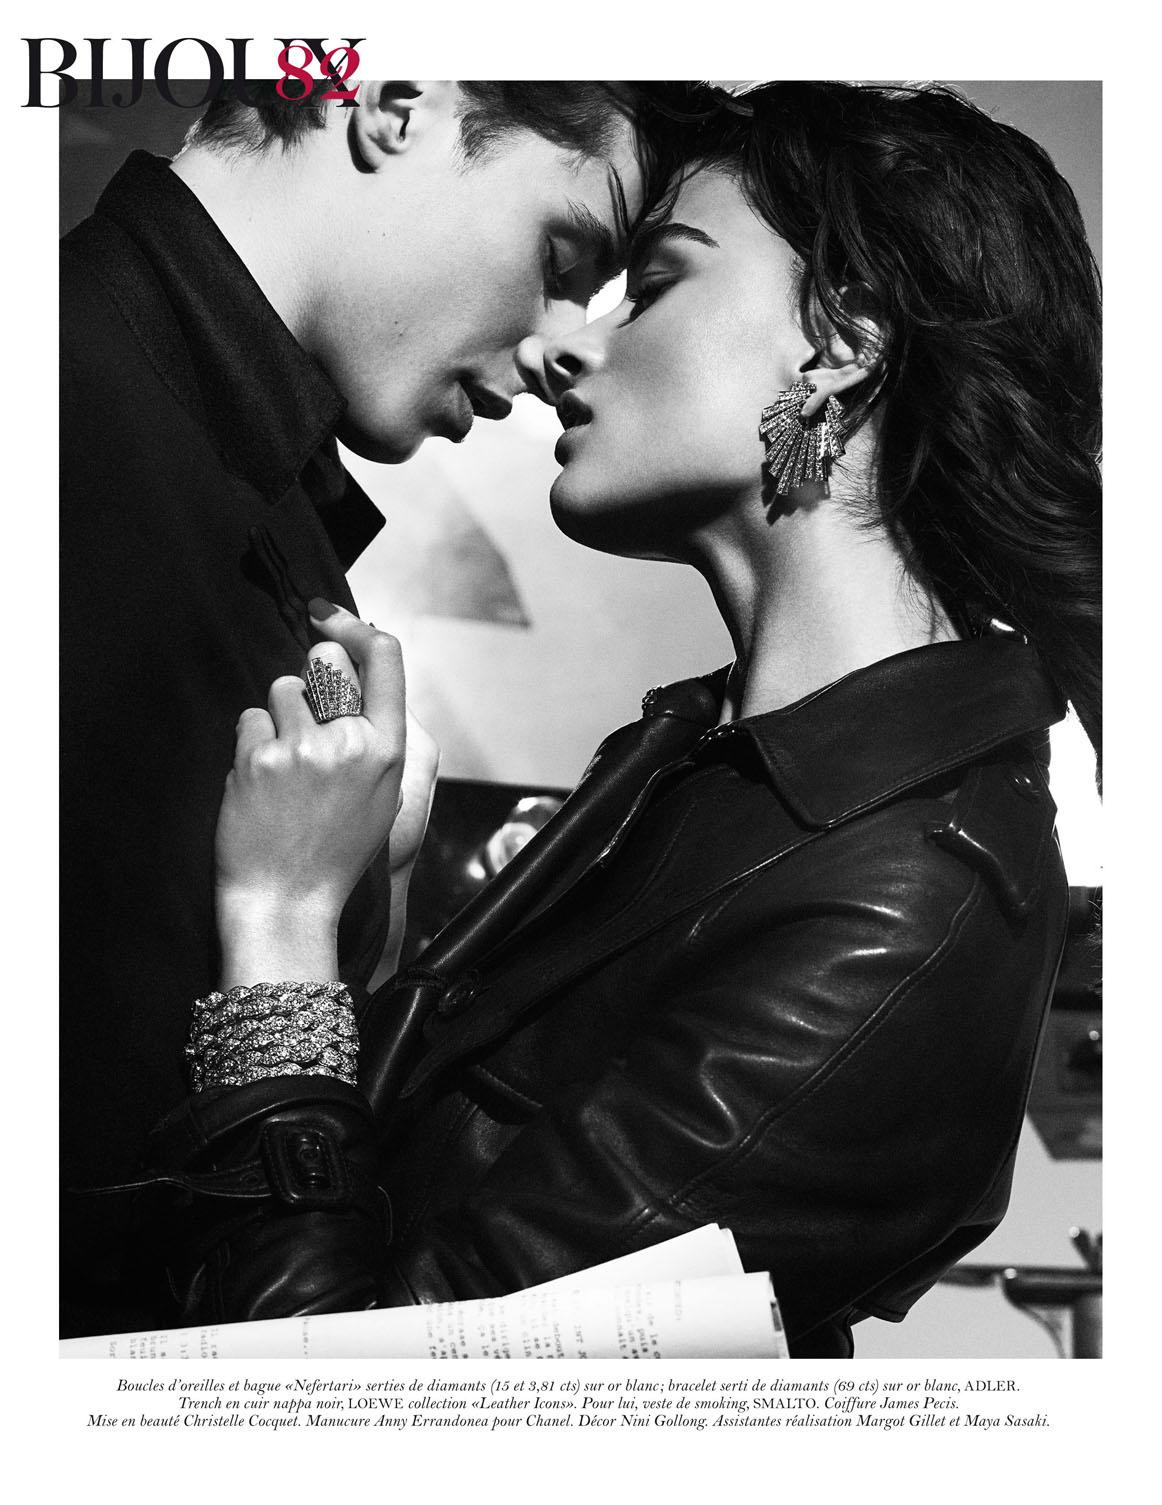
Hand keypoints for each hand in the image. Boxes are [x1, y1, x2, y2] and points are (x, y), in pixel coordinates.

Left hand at [214, 605, 437, 985]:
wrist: (287, 901)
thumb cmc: (334, 851)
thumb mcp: (382, 796)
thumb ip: (376, 738)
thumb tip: (357, 677)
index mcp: (389, 751)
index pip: (385, 658)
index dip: (355, 627)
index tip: (330, 617)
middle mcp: (350, 744)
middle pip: (322, 667)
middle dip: (308, 685)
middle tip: (302, 729)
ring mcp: (302, 749)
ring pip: (281, 690)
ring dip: (276, 717)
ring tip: (282, 768)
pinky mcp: (258, 758)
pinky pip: (250, 719)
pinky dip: (250, 744)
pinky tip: (259, 783)